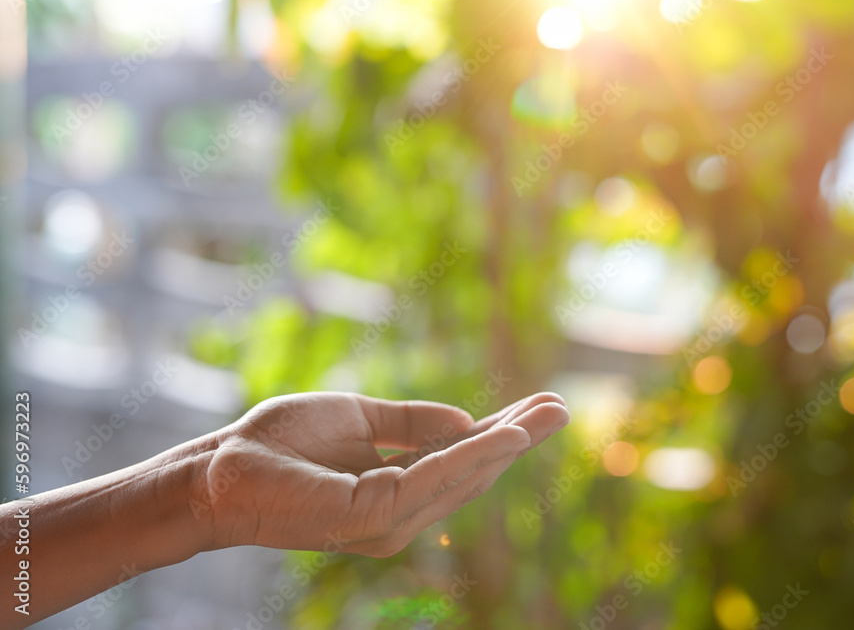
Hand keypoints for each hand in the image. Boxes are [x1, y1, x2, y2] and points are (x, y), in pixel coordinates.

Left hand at [202, 391, 568, 555]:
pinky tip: (505, 432)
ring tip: (550, 413)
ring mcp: (388, 521)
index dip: (500, 433)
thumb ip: (409, 422)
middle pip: (472, 472)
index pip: (458, 460)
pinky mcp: (372, 518)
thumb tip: (464, 416)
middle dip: (518, 439)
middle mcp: (399, 513)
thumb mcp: (358, 419)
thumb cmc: (278, 444)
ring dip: (508, 443)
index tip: (539, 407)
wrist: (218, 470)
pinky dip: (473, 454)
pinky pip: (434, 479)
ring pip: (463, 477)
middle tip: (562, 408)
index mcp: (395, 488)